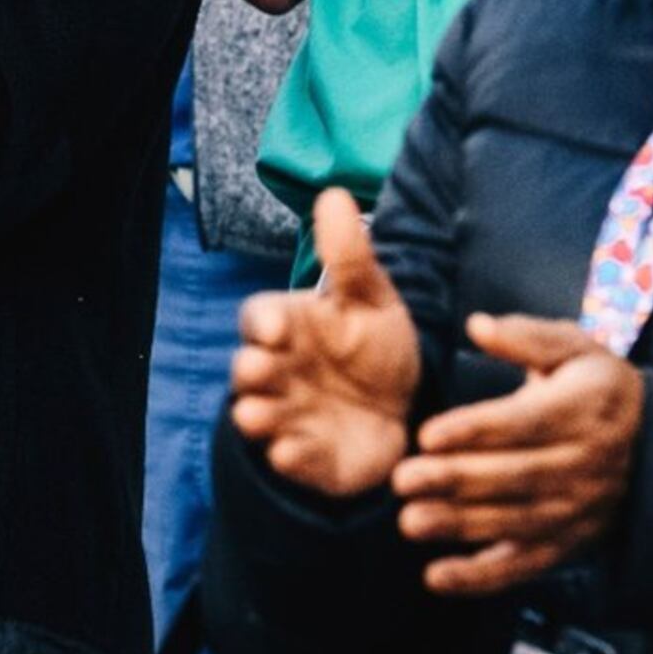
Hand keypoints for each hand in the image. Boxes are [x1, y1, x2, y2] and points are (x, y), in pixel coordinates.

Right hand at [228, 190, 424, 497]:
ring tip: (259, 417)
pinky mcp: (305, 457)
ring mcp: (287, 415)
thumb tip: (334, 194)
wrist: (403, 410)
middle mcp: (278, 371)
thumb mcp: (371, 300)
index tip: (274, 325)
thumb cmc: (376, 347)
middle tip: (259, 369)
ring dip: (257, 416)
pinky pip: (289, 459)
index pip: (260, 317)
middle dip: (251, 370)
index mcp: (290, 327)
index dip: (263, 321)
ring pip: (258, 415)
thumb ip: (350, 257)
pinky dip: (289, 457)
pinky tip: (294, 452)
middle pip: (249, 368)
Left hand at [393, 311, 643, 595]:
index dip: (474, 431)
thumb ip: (526, 336)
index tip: (427, 435)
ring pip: (513, 523)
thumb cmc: (596, 387)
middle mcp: (583, 466)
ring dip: (459, 527)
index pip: (523, 424)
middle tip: (403, 480)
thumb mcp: (575, 348)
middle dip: (454, 481)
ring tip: (411, 522)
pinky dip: (480, 578)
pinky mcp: (567, 545)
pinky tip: (437, 577)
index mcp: (582, 411)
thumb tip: (477, 325)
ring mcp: (576, 511)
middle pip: (512, 477)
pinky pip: (523, 566)